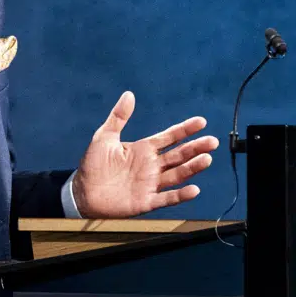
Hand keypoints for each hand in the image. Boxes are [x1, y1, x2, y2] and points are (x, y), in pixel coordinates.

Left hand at [72, 91, 217, 218]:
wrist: (83, 192)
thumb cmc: (93, 164)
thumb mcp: (104, 137)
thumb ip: (118, 117)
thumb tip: (128, 95)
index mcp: (144, 149)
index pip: (170, 137)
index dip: (185, 130)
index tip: (201, 122)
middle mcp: (152, 166)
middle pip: (179, 156)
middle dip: (195, 148)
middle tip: (212, 142)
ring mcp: (151, 184)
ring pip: (177, 175)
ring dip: (192, 168)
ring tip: (206, 160)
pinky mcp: (146, 201)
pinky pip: (166, 198)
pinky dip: (180, 195)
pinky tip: (193, 190)